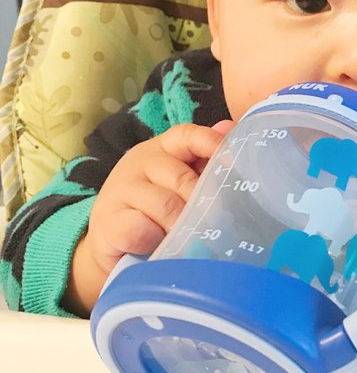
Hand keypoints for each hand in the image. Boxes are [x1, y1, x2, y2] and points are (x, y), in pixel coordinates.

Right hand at [63, 120, 233, 315]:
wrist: (110, 241)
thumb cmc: (154, 209)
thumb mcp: (179, 183)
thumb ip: (204, 160)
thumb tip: (230, 128)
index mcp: (162, 148)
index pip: (188, 136)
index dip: (211, 144)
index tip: (233, 161)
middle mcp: (139, 162)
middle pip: (182, 178)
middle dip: (201, 204)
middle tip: (213, 224)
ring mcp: (120, 189)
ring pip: (166, 206)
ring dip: (180, 227)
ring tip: (185, 238)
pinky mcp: (108, 220)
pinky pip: (142, 229)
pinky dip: (154, 240)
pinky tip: (154, 244)